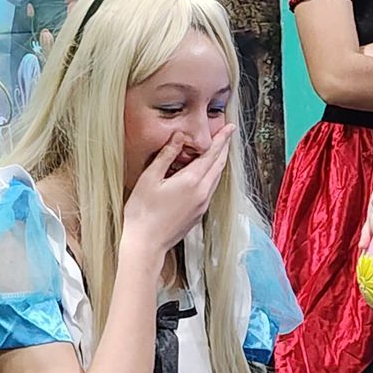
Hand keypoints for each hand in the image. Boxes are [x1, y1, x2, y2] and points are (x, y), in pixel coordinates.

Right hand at [123, 125, 234, 252]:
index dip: (222, 139)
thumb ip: (166, 155)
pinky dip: (211, 175)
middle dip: (224, 148)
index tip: (230, 127)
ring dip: (219, 162)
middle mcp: (202, 192)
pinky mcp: (198, 214)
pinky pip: (210, 189)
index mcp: (191, 181)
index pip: (212, 154)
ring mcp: (202, 205)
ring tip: (218, 150)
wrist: (146, 244)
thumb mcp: (150, 178)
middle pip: (219, 165)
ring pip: (216, 178)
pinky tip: (204, 173)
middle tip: (227, 135)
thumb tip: (179, 137)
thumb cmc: (143, 212)